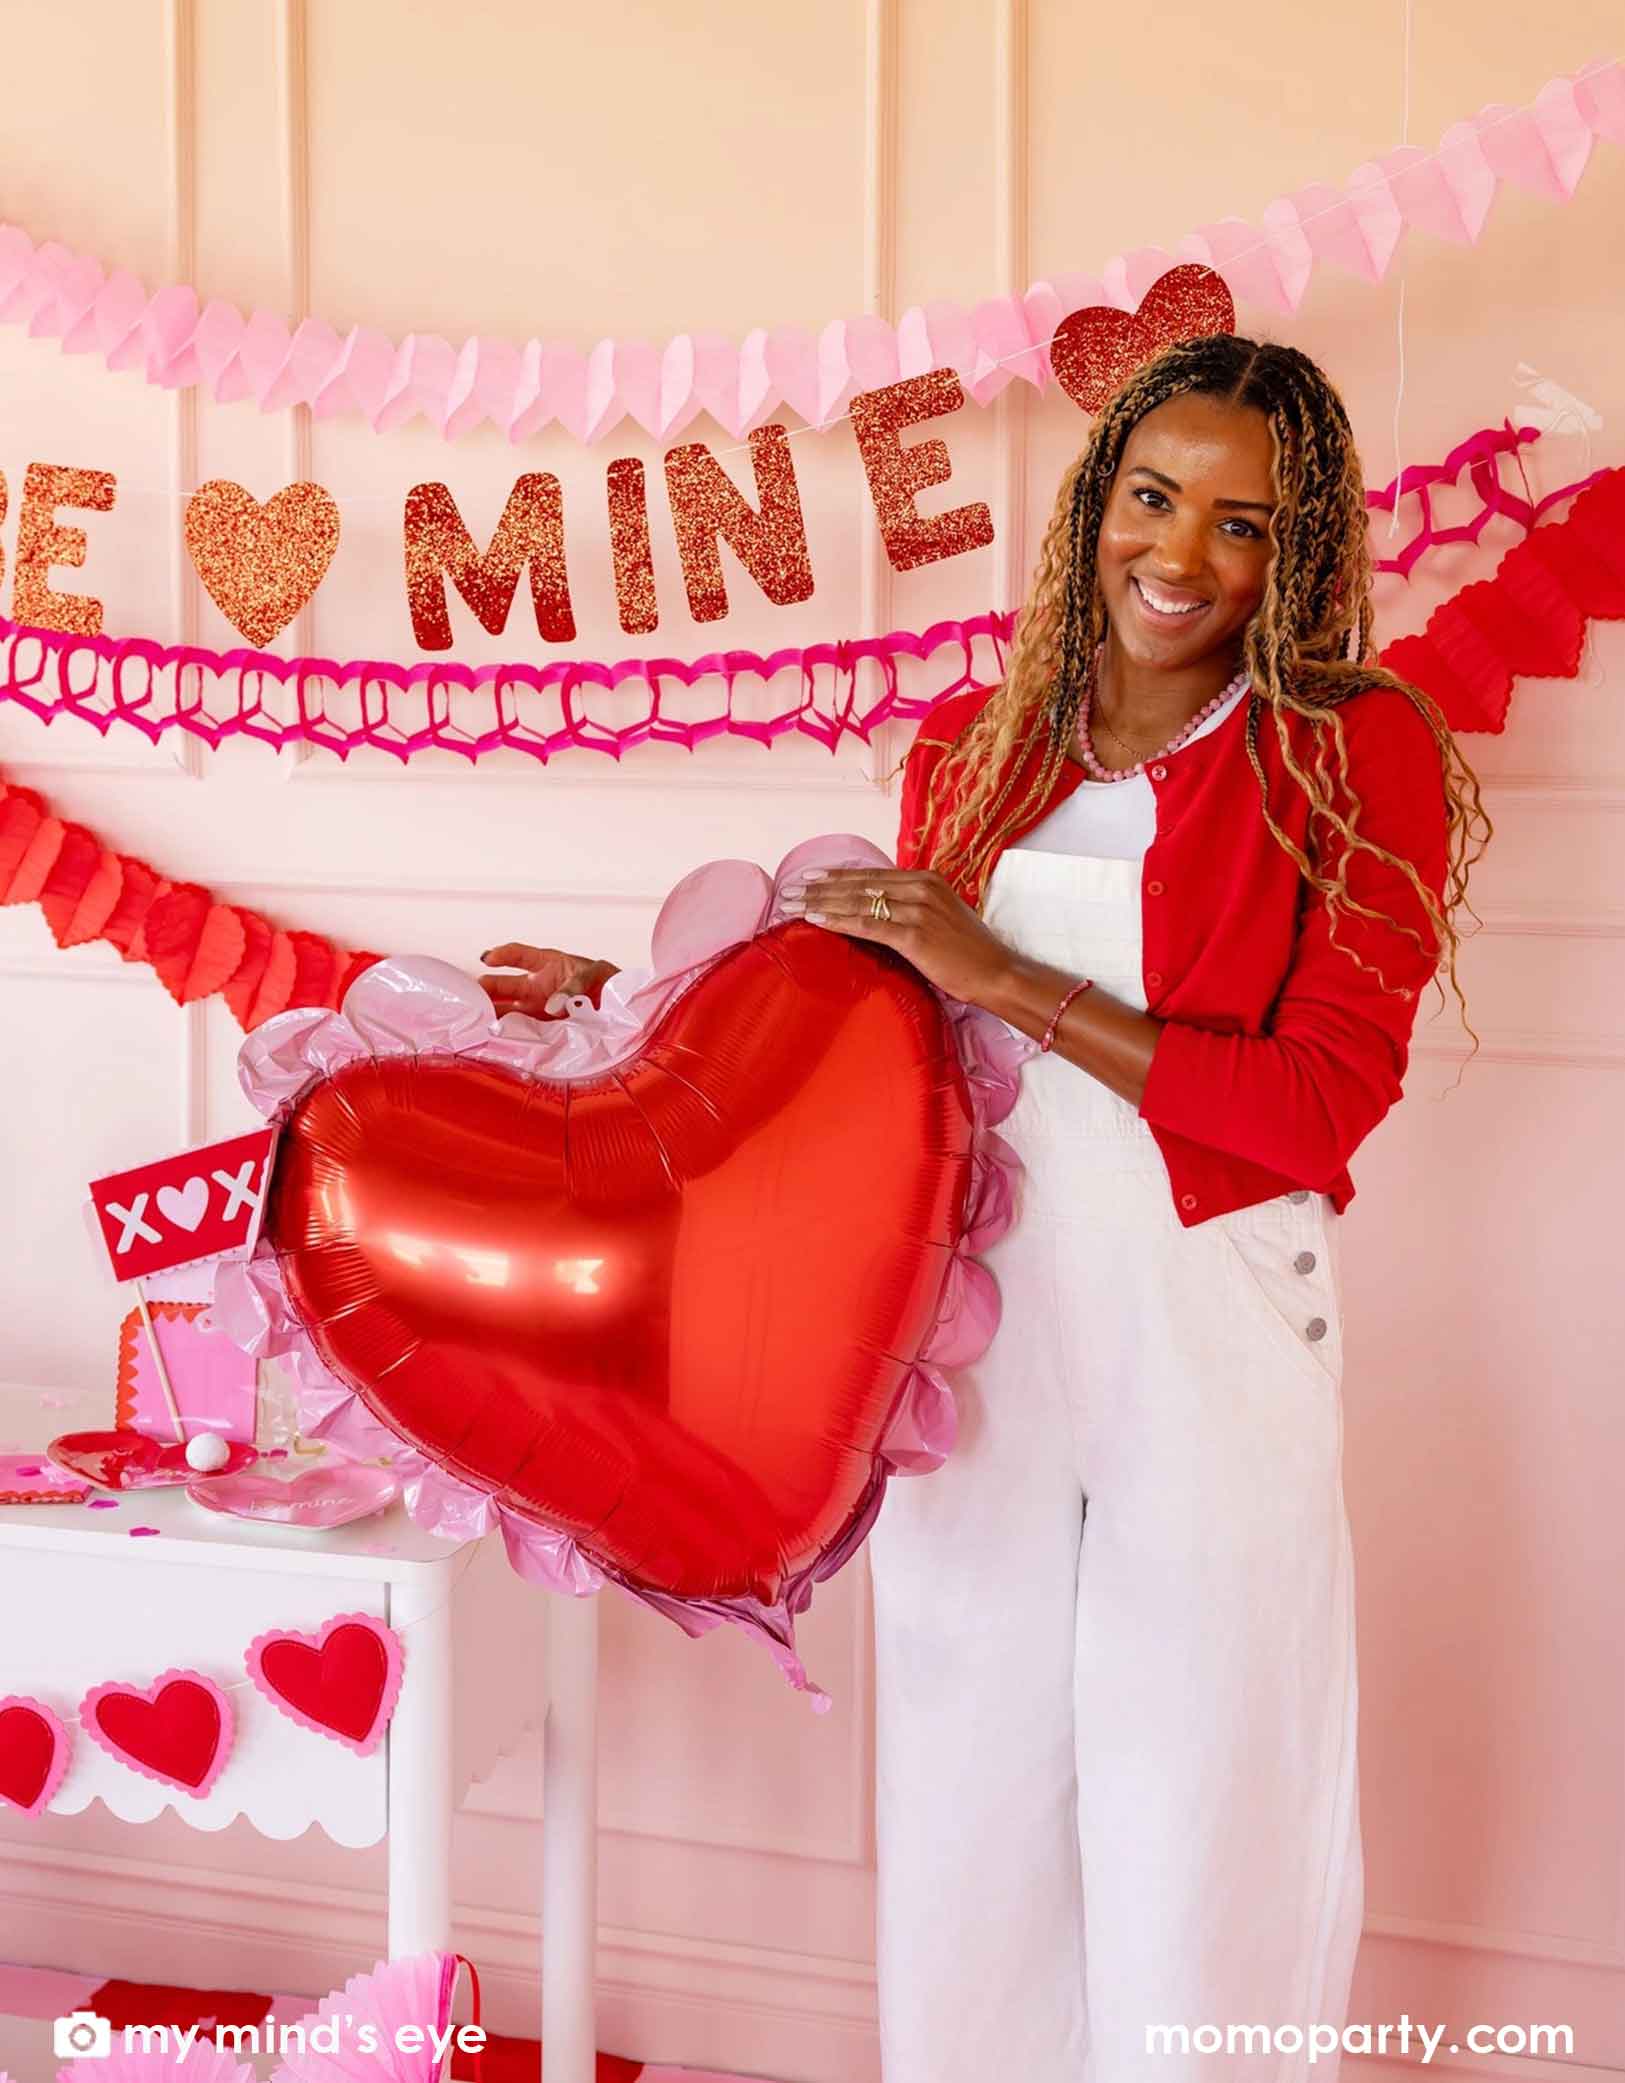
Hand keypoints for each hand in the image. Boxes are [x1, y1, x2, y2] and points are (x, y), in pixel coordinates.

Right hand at [477, 942, 619, 1019]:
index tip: (486, 959)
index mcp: (547, 964)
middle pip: (504, 986)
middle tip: (470, 997)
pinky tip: (496, 1038)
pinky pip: (522, 1029)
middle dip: (486, 990)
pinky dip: (509, 1033)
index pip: (518, 955)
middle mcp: (538, 986)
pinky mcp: (545, 1028)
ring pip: (508, 1010)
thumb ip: (573, 986)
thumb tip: (552, 1007)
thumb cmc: (608, 982)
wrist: (623, 1007)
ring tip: (475, 1019)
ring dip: (492, 1014)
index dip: (502, 955)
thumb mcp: (592, 974)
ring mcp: (539, 1009)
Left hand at [778, 868, 1014, 1006]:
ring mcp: (918, 909)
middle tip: (788, 890)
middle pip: (860, 884)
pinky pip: (868, 924)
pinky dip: (839, 920)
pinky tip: (816, 919)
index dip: (837, 876)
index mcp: (927, 880)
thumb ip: (912, 909)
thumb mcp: (941, 919)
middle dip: (820, 887)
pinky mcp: (915, 934)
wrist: (997, 973)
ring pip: (859, 901)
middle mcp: (921, 888)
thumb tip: (881, 912)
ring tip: (793, 904)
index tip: (809, 877)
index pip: (872, 875)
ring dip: (821, 902)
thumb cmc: (970, 953)